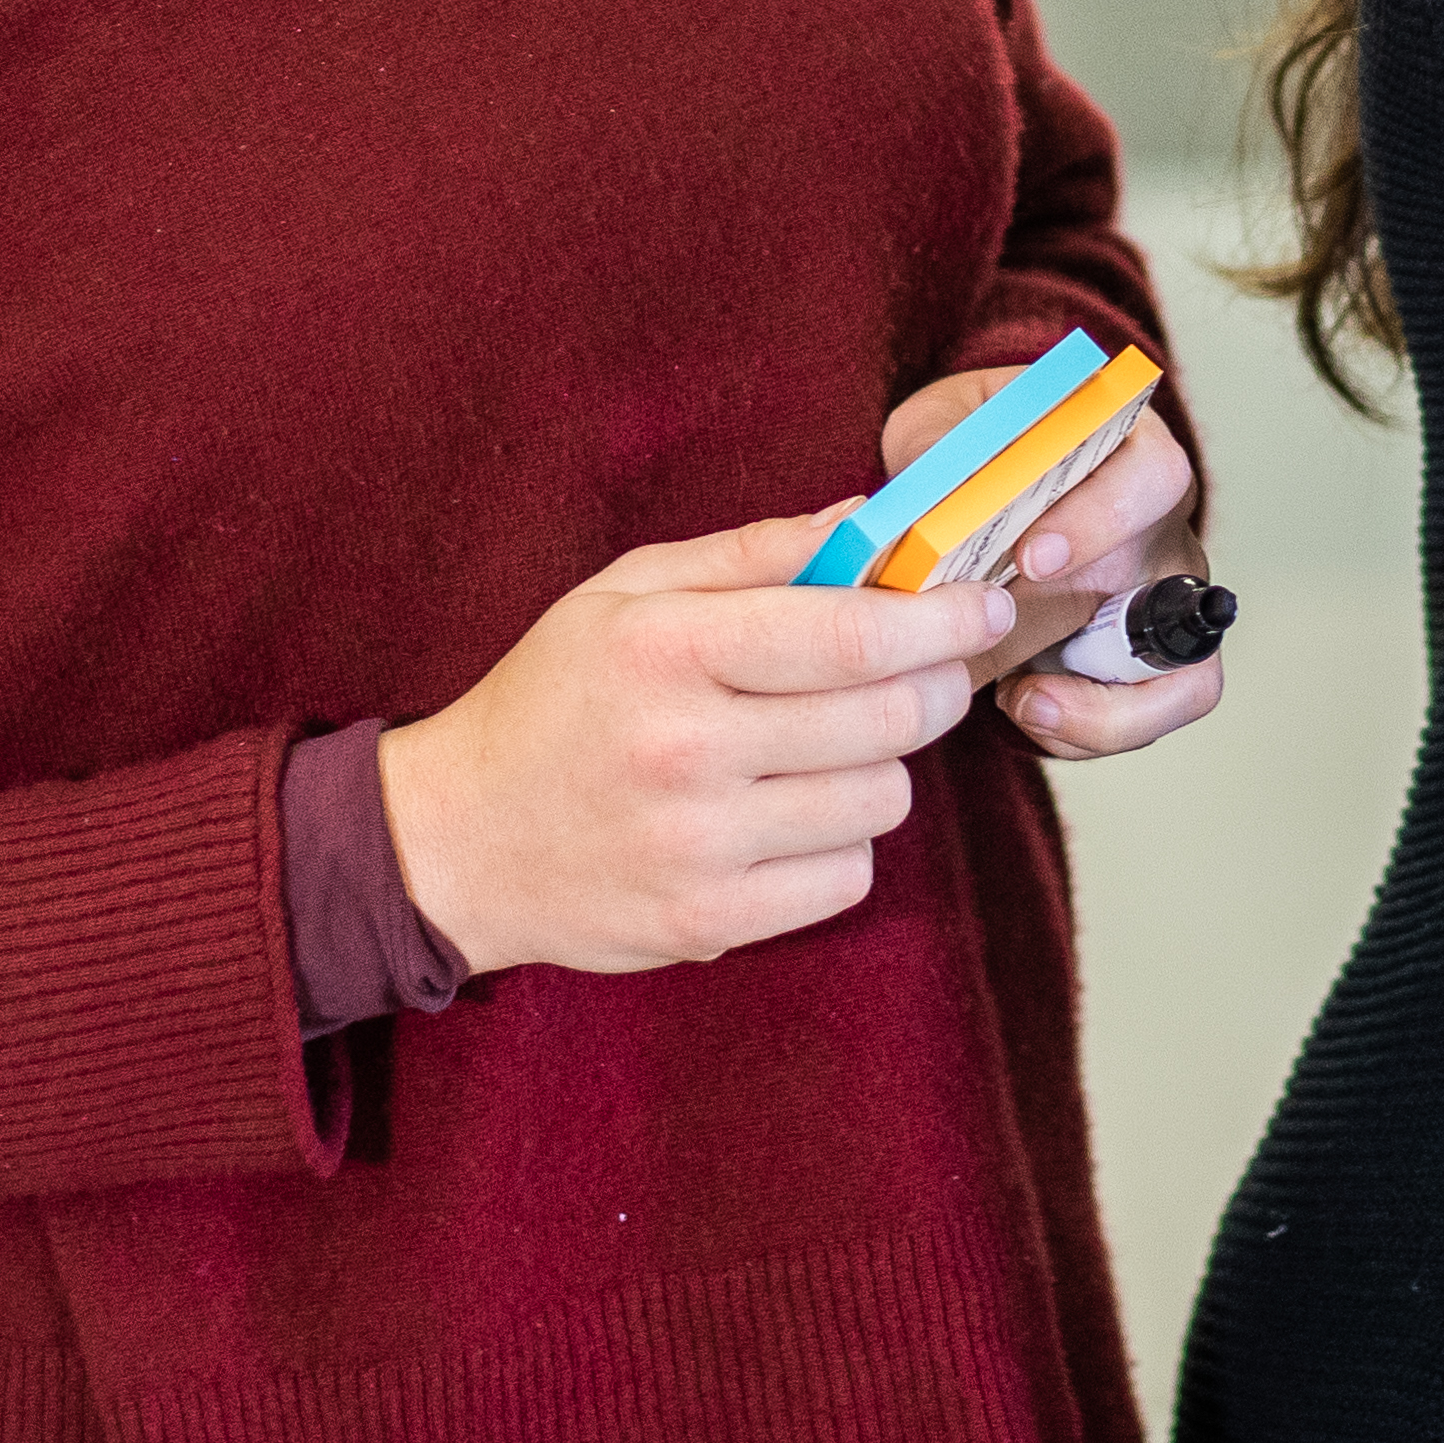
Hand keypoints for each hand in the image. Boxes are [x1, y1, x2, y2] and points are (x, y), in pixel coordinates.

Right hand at [372, 510, 1009, 977]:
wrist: (458, 839)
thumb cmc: (555, 698)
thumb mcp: (628, 591)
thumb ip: (756, 552)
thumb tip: (872, 521)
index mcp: (668, 647)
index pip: (853, 633)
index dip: (943, 619)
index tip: (984, 605)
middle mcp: (685, 748)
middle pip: (889, 718)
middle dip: (934, 685)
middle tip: (930, 670)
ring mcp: (697, 845)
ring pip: (880, 799)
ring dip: (881, 766)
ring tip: (829, 747)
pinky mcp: (707, 922)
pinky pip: (846, 877)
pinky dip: (841, 842)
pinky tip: (793, 814)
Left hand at [878, 361, 1228, 761]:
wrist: (977, 491)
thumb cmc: (977, 451)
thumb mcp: (949, 424)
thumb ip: (942, 442)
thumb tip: (935, 473)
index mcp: (1130, 453)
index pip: (1152, 478)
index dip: (1102, 520)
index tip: (1031, 558)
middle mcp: (1161, 531)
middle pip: (1180, 594)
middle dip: (1105, 651)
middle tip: (1020, 680)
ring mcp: (1158, 604)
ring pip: (1185, 678)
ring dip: (1105, 712)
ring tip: (1026, 706)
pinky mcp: (1138, 664)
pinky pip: (1143, 714)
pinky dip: (1084, 730)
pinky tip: (1023, 709)